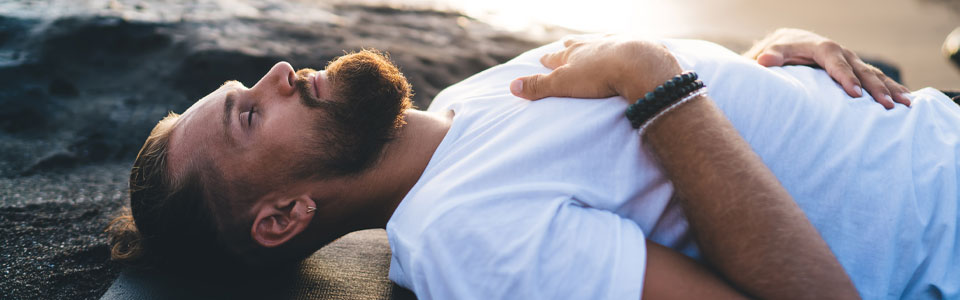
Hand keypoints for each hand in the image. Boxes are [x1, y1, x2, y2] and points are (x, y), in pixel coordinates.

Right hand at [510, 35, 682, 101]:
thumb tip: (512, 86)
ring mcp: (615, 43)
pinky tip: (625, 49)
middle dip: (570, 47)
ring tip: (593, 45)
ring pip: (601, 41)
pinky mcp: (637, 47)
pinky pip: (626, 44)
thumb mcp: (563, 83)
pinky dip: (622, 47)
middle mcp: (592, 44)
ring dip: (595, 44)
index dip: (548, 60)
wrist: (637, 63)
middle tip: (566, 44)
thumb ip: (539, 86)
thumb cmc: (599, 75)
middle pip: (577, 44)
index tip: (542, 59)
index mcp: (574, 54)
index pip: (556, 57)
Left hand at [744, 28, 910, 108]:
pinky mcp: (856, 69)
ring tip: (905, 104)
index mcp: (822, 48)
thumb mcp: (773, 51)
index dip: (845, 77)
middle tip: (887, 105)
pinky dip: (892, 88)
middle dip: (875, 88)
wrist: (792, 42)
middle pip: (861, 70)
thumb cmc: (781, 50)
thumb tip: (763, 61)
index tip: (854, 94)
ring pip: (874, 75)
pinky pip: (876, 79)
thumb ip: (771, 56)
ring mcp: (852, 61)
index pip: (836, 62)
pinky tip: (906, 100)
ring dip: (890, 89)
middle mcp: (842, 53)